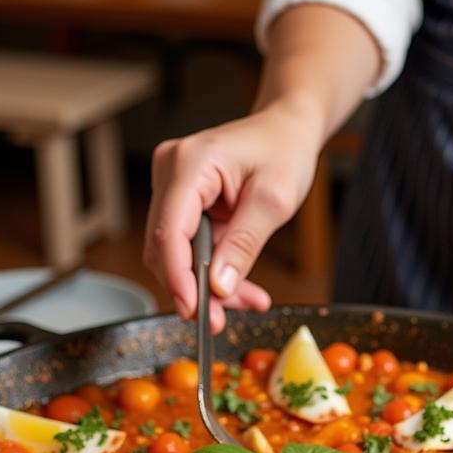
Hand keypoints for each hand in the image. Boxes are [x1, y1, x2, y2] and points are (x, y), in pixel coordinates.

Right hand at [143, 101, 323, 332]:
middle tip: (220, 323)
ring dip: (207, 284)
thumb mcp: (275, 201)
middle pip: (166, 247)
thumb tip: (218, 287)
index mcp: (190, 163)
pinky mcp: (181, 201)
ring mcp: (172, 186)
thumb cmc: (284, 151)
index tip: (194, 311)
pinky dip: (212, 270)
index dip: (177, 277)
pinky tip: (240, 290)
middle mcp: (170, 171)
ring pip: (175, 253)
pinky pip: (188, 246)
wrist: (286, 129)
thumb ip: (244, 244)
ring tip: (247, 303)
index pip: (169, 230)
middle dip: (194, 288)